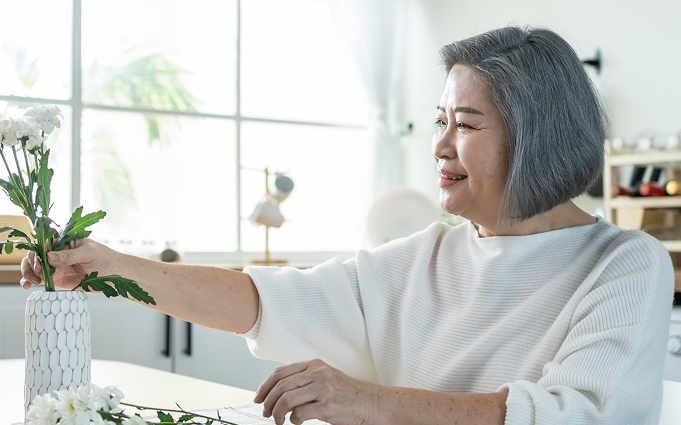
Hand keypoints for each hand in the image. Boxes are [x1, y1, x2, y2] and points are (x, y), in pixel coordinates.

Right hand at [20, 238, 119, 289]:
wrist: (114, 275)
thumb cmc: (105, 258)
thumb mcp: (89, 253)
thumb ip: (70, 256)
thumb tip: (49, 257)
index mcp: (64, 239)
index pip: (45, 241)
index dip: (39, 251)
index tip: (40, 262)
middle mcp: (57, 251)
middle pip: (35, 254)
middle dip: (31, 263)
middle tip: (37, 272)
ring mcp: (55, 265)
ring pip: (34, 266)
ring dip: (28, 273)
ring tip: (32, 281)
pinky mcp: (56, 278)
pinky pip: (39, 278)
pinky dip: (30, 281)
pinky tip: (27, 285)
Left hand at [254, 359, 380, 424]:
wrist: (372, 403)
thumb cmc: (347, 393)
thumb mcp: (326, 377)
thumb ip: (305, 379)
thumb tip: (278, 391)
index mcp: (314, 364)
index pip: (280, 372)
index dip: (265, 386)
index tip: (259, 397)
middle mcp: (318, 373)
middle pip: (280, 386)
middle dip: (267, 401)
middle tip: (265, 412)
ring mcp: (323, 389)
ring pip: (286, 399)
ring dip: (276, 413)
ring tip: (277, 420)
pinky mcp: (327, 406)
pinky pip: (299, 414)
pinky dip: (293, 421)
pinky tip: (296, 423)